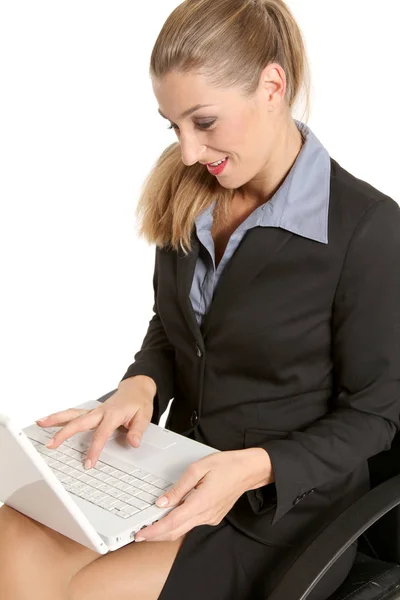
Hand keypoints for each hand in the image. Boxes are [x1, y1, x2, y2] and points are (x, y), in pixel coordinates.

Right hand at [35, 376, 155, 467]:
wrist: (136, 388)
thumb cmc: (139, 402)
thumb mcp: (144, 416)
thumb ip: (137, 430)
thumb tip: (133, 442)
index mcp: (113, 414)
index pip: (101, 434)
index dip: (94, 449)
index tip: (88, 463)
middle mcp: (100, 411)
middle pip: (78, 422)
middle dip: (63, 433)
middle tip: (51, 445)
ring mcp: (94, 411)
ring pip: (72, 414)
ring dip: (56, 419)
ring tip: (40, 423)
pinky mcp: (91, 412)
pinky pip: (74, 414)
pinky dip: (60, 417)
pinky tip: (48, 420)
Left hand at [134, 449, 251, 542]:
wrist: (247, 470)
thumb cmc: (225, 465)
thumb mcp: (198, 469)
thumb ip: (178, 488)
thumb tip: (162, 502)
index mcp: (200, 503)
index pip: (171, 523)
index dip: (153, 531)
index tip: (140, 534)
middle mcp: (206, 515)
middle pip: (175, 532)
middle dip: (156, 535)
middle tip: (139, 534)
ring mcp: (210, 518)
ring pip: (183, 529)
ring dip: (166, 531)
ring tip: (151, 526)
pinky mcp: (213, 517)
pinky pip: (192, 524)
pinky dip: (178, 524)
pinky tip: (170, 518)